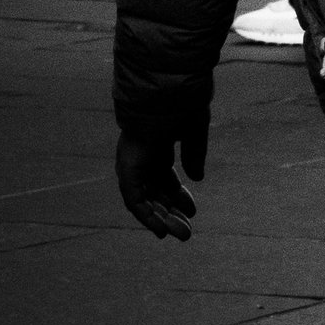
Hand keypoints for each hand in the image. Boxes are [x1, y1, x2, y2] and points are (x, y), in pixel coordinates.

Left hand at [115, 106, 207, 241]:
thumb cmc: (182, 103)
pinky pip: (134, 200)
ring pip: (145, 200)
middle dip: (172, 213)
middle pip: (156, 194)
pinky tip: (161, 229)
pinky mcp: (127, 169)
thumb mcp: (195, 131)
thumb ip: (195, 154)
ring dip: (161, 219)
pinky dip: (147, 216)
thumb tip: (197, 178)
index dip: (179, 197)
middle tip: (188, 232)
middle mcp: (144, 158)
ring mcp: (134, 164)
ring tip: (181, 234)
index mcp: (159, 147)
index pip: (166, 179)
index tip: (193, 211)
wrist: (166, 90)